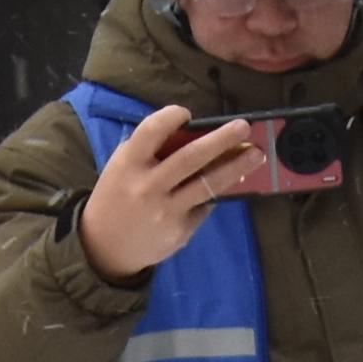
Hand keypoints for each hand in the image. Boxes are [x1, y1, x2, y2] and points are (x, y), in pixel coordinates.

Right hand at [75, 104, 261, 284]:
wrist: (105, 248)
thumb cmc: (117, 197)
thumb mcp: (122, 168)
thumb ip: (149, 151)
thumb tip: (192, 135)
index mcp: (129, 164)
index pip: (152, 131)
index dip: (172, 117)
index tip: (189, 114)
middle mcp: (148, 186)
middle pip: (190, 157)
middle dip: (220, 139)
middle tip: (244, 126)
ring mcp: (166, 211)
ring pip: (207, 185)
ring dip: (235, 168)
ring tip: (257, 155)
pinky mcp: (180, 230)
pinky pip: (204, 206)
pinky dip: (215, 193)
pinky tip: (227, 183)